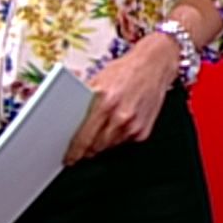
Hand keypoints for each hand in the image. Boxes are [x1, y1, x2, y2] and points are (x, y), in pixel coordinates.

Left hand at [64, 34, 179, 165]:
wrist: (154, 65)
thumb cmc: (126, 70)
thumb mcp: (98, 80)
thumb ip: (83, 101)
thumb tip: (68, 120)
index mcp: (105, 102)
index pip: (84, 137)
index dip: (74, 152)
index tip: (69, 158)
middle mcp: (121, 116)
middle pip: (96, 147)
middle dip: (86, 150)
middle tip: (80, 149)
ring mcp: (134, 125)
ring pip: (109, 147)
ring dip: (102, 144)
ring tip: (100, 130)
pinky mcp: (144, 131)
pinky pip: (124, 143)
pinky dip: (117, 138)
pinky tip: (117, 125)